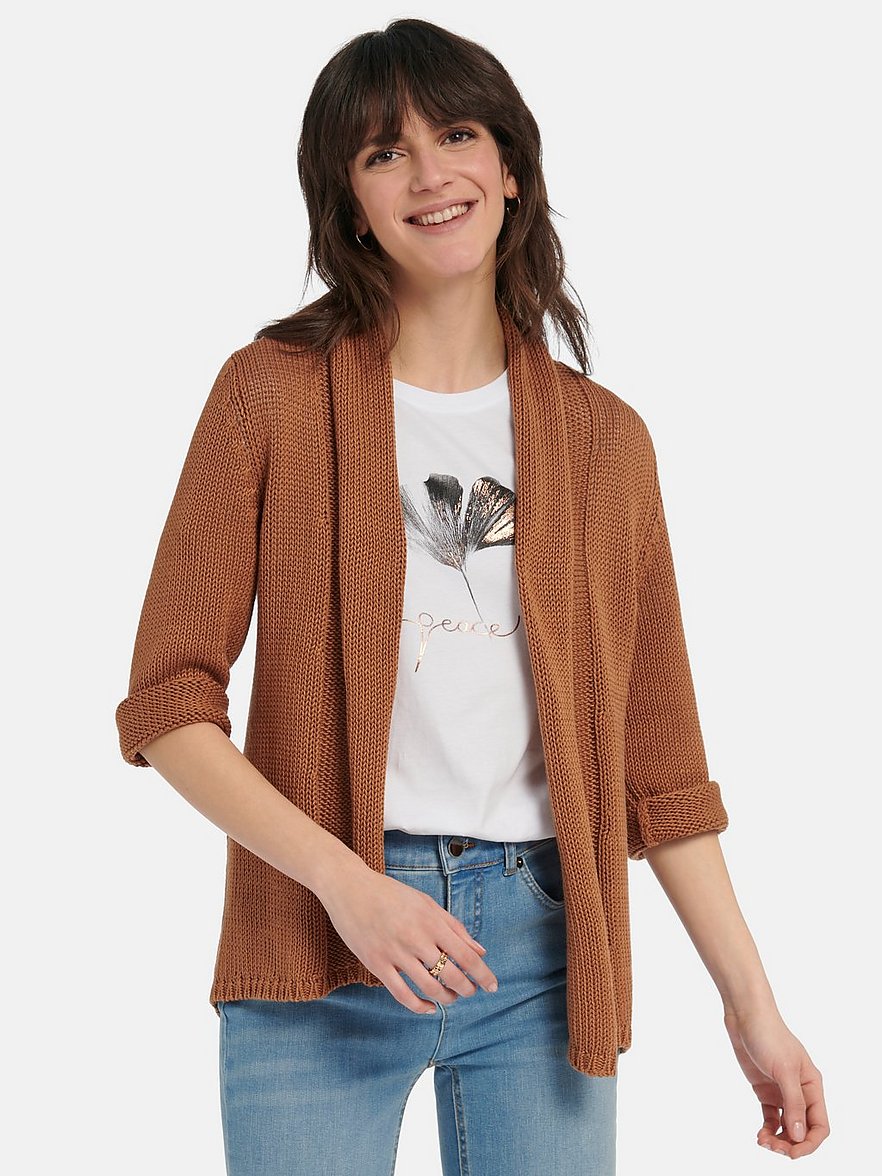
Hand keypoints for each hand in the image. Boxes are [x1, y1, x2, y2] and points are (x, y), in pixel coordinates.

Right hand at [316, 857, 498, 1013]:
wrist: (349, 888)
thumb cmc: (390, 893)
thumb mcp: (426, 903)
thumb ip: (454, 926)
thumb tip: (480, 950)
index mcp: (431, 920)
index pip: (466, 954)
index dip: (483, 974)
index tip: (492, 986)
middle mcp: (416, 937)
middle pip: (451, 974)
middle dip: (467, 989)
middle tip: (471, 992)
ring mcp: (395, 952)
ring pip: (429, 987)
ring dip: (446, 998)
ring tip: (451, 998)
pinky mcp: (376, 964)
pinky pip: (401, 994)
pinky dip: (419, 1006)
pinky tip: (428, 1007)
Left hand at [722, 1006, 829, 1157]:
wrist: (745, 1016)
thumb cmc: (769, 1036)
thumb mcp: (784, 1069)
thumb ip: (793, 1103)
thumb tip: (799, 1136)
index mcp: (812, 1086)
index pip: (819, 1125)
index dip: (809, 1143)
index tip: (792, 1153)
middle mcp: (800, 1092)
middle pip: (802, 1130)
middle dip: (790, 1144)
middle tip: (772, 1147)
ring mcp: (782, 1092)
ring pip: (787, 1127)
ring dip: (778, 1140)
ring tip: (763, 1142)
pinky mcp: (765, 1090)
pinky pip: (771, 1118)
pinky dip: (768, 1130)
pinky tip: (759, 1135)